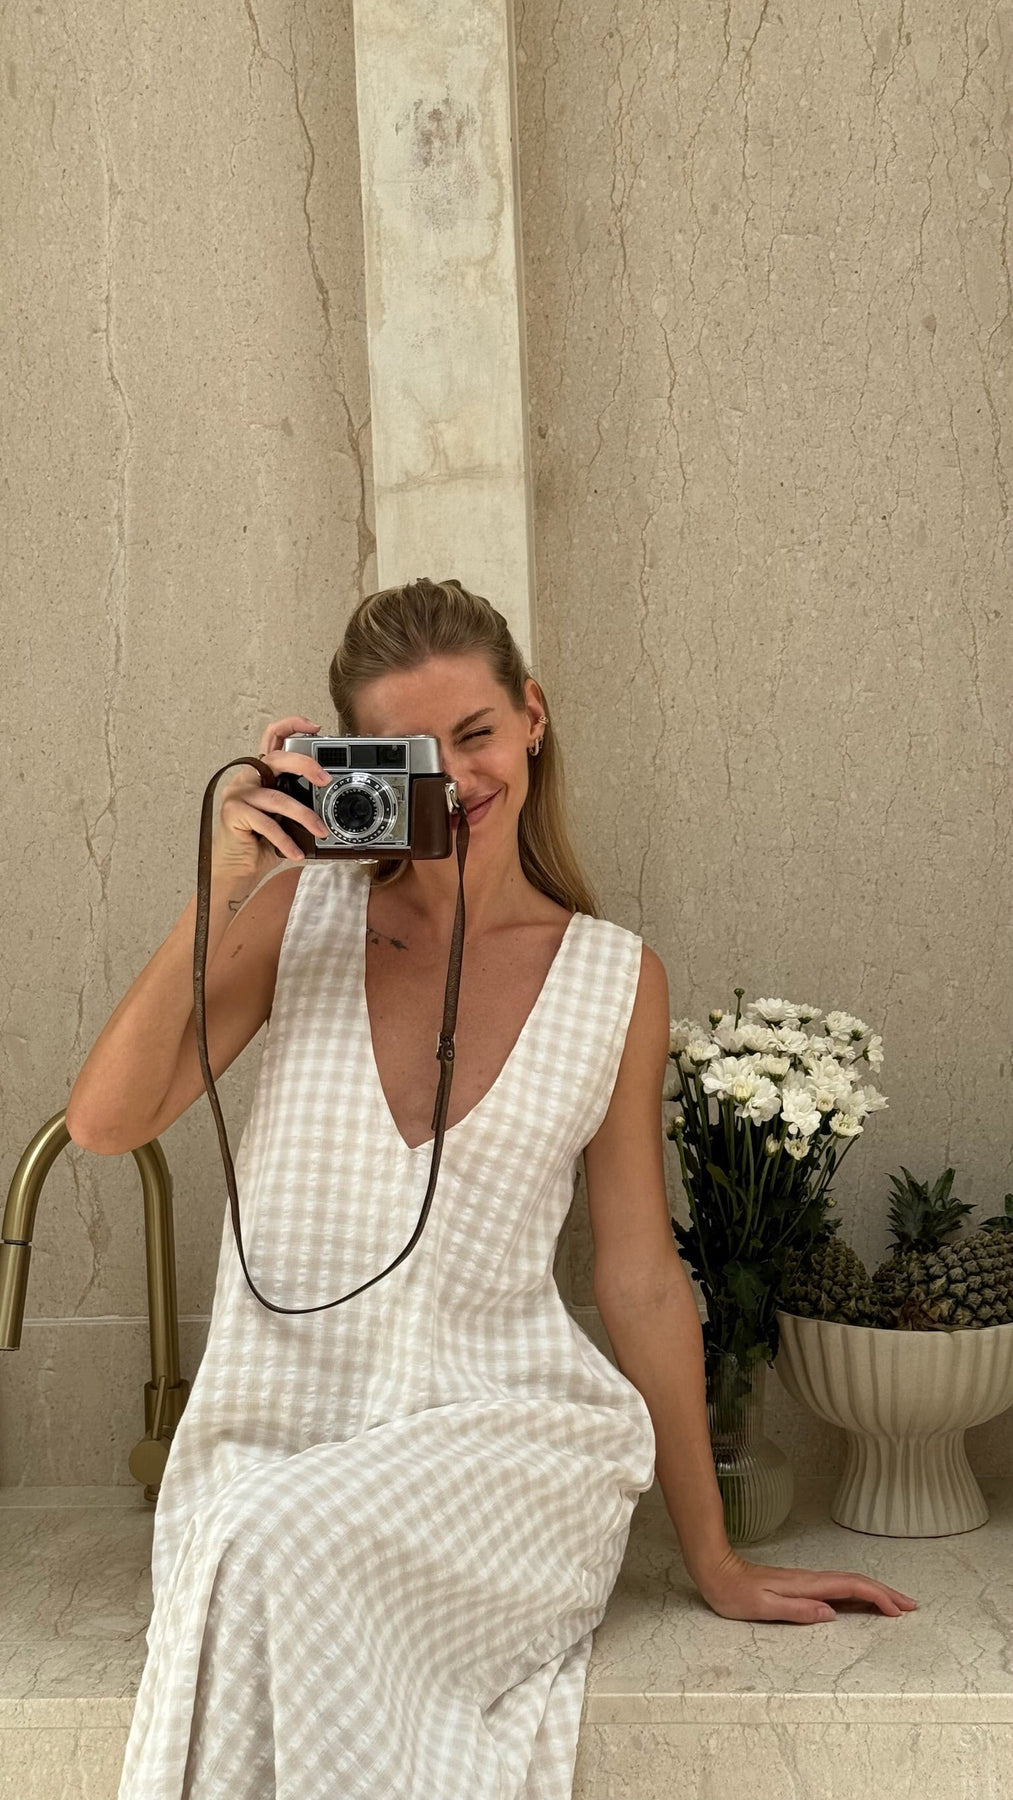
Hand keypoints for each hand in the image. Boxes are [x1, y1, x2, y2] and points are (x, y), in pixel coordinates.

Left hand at [695, 1549, 917, 1624]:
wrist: (717, 1571)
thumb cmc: (734, 1593)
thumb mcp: (762, 1606)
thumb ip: (796, 1610)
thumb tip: (830, 1613)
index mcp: (806, 1585)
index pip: (850, 1587)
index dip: (877, 1597)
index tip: (898, 1611)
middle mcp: (811, 1580)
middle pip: (856, 1582)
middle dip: (885, 1593)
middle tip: (911, 1606)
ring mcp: (807, 1582)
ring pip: (849, 1583)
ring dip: (875, 1592)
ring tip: (896, 1605)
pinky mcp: (802, 1586)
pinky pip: (838, 1588)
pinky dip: (857, 1594)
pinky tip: (862, 1602)